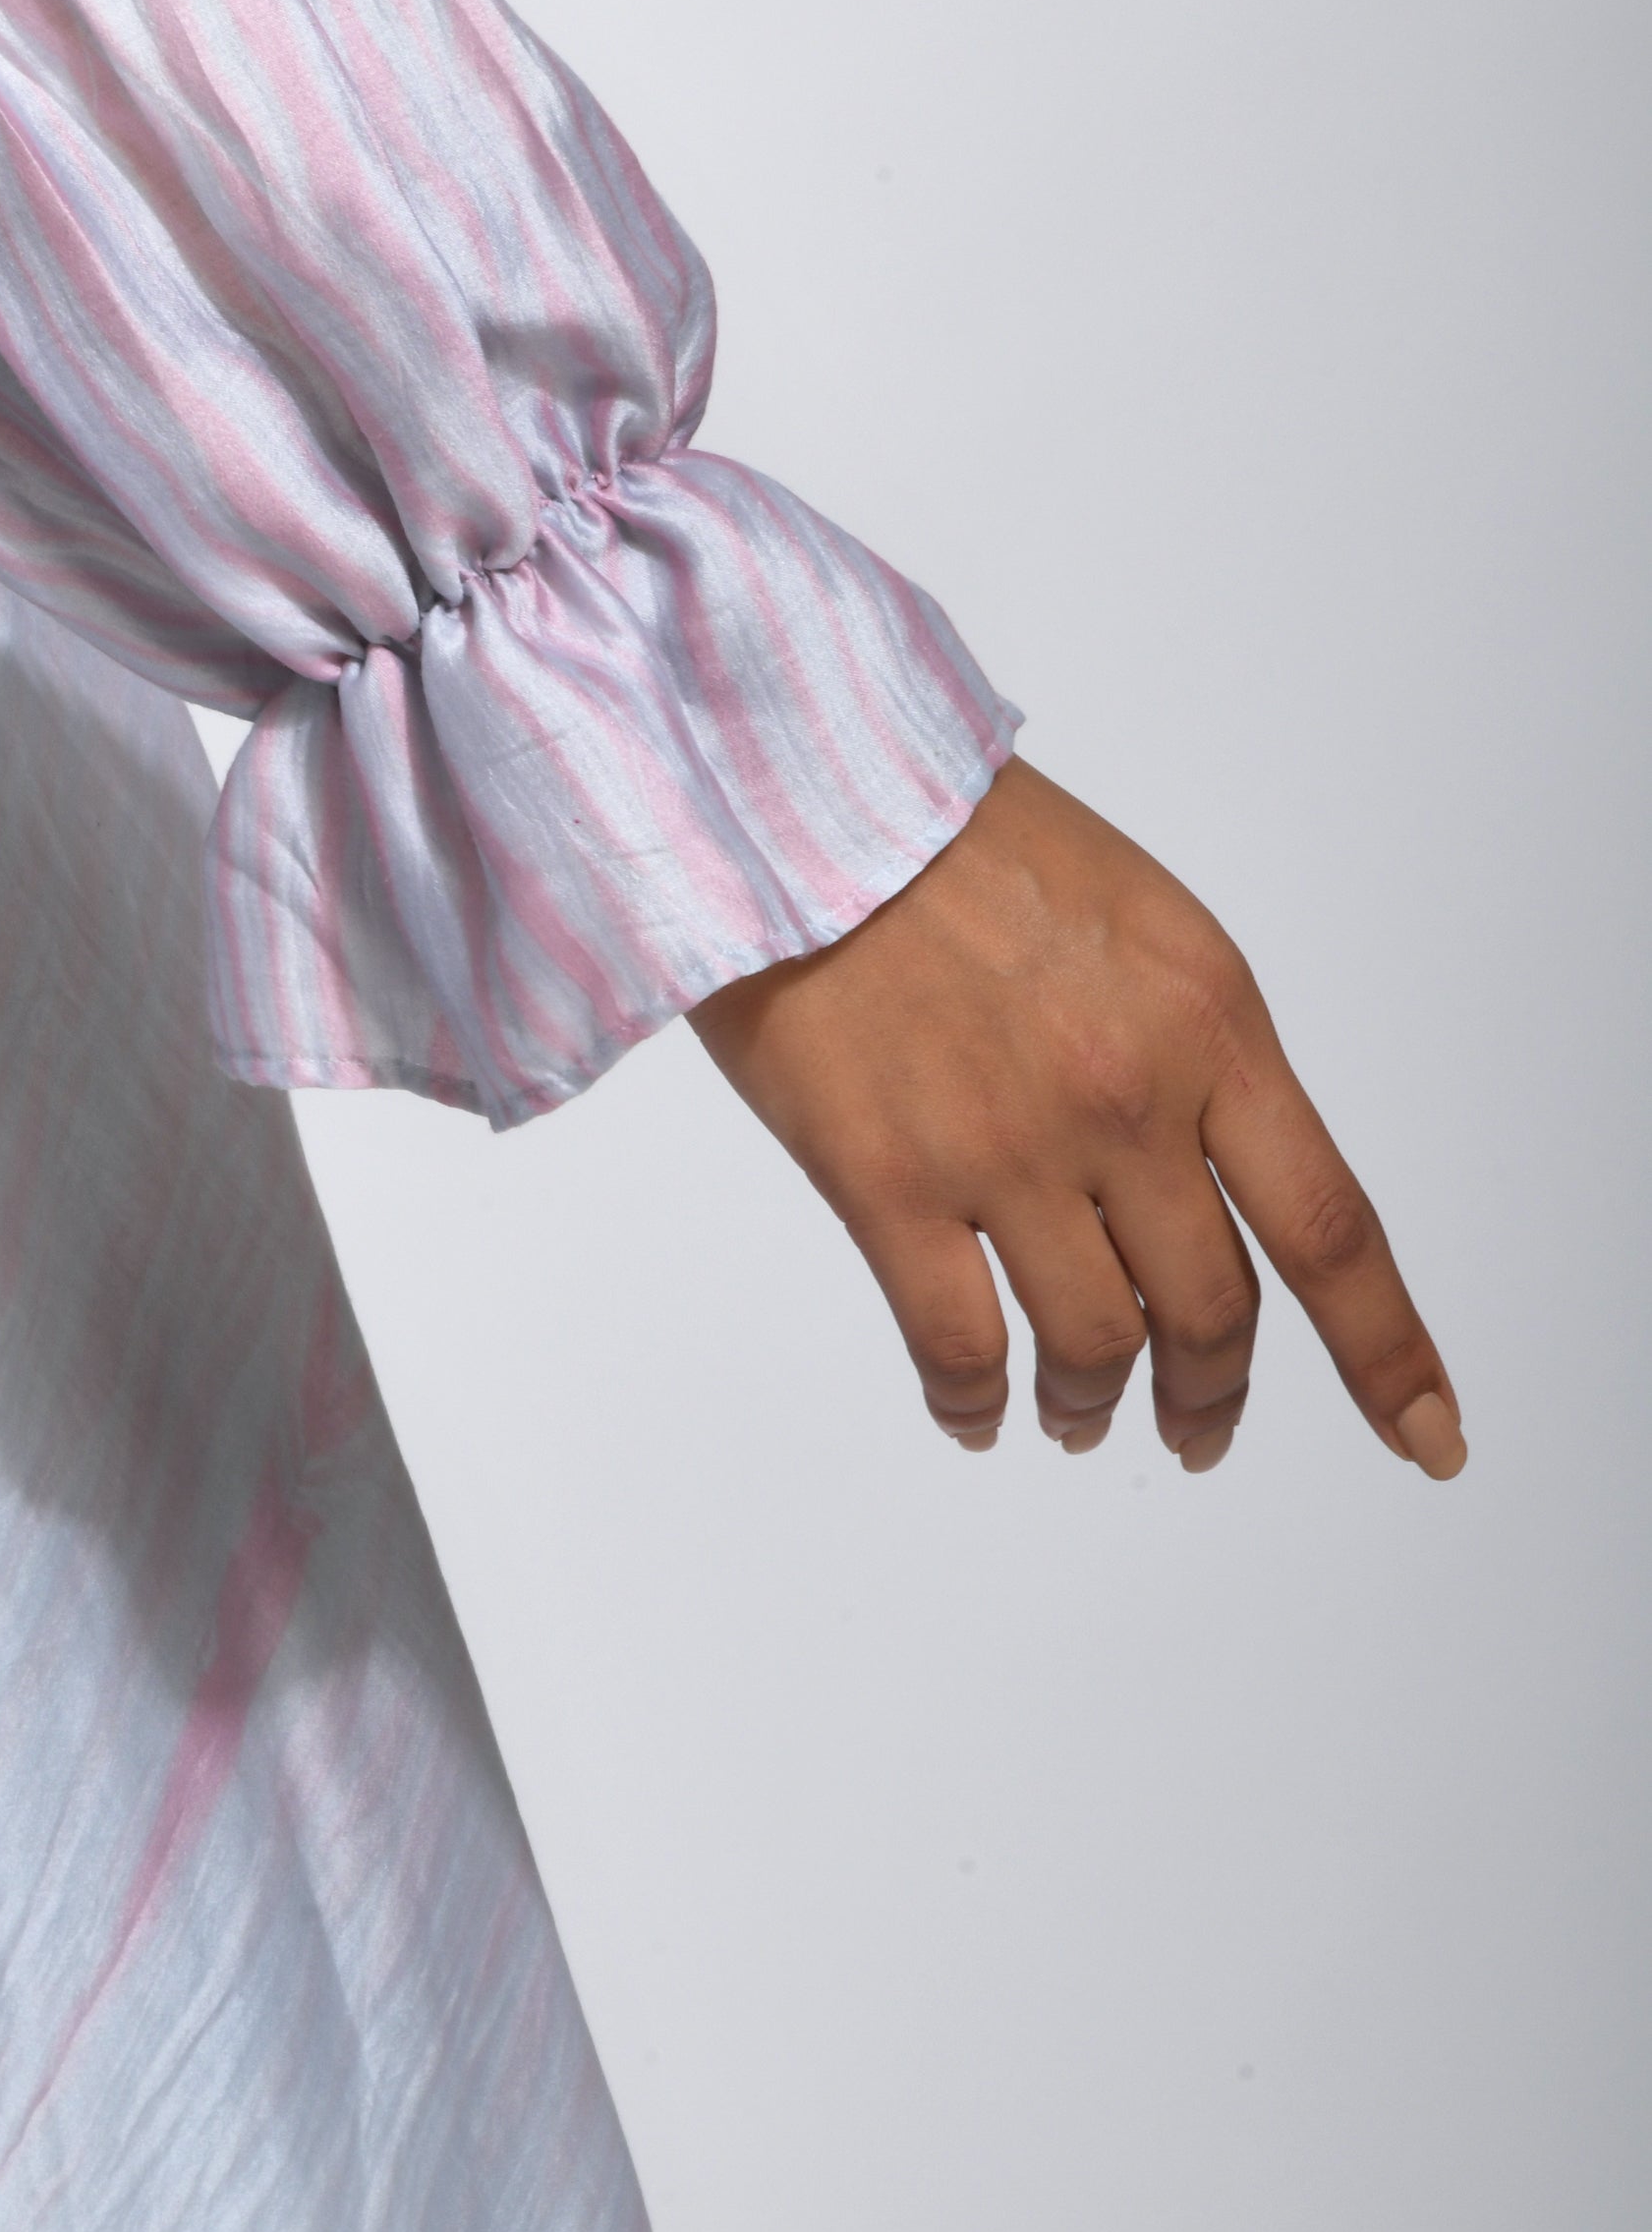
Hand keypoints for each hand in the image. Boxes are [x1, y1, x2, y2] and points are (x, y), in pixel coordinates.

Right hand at [687, 758, 1462, 1475]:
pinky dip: (978, 1404)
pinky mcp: (886, 1181)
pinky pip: (960, 1347)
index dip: (1387, 1353)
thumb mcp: (1141, 924)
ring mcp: (1004, 1148)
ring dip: (1098, 1404)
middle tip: (1199, 1426)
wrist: (801, 795)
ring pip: (1094, 1346)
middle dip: (1214, 1394)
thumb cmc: (961, 841)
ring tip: (1081, 1415)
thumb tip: (1213, 1186)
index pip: (1329, 1228)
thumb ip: (1198, 1054)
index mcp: (1207, 1023)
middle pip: (1212, 1312)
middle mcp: (1124, 1098)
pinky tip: (979, 1412)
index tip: (1429, 1436)